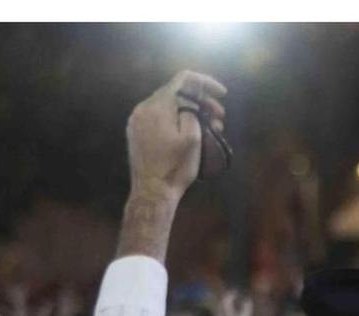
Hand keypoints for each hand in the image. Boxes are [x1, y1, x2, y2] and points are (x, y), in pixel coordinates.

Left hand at [126, 70, 225, 199]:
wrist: (152, 190)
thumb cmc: (175, 166)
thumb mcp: (192, 138)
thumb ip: (192, 112)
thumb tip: (192, 104)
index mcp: (158, 106)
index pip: (183, 80)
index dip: (206, 83)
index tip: (222, 94)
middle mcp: (143, 107)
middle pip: (175, 92)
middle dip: (201, 100)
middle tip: (220, 117)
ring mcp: (137, 120)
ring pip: (167, 105)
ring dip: (189, 111)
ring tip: (209, 127)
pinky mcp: (136, 132)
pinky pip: (158, 116)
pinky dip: (175, 118)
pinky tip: (188, 132)